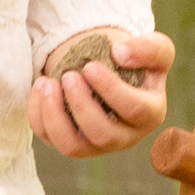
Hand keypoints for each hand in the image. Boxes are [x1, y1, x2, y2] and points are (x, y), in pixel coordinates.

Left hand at [31, 28, 175, 158]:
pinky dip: (39, 115)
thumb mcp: (156, 49)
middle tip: (68, 75)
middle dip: (81, 105)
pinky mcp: (72, 144)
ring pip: (73, 147)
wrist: (112, 71)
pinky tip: (40, 87)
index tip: (90, 66)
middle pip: (104, 135)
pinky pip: (51, 139)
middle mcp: (125, 137)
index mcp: (150, 114)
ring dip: (55, 116)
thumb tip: (119, 54)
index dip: (111, 89)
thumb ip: (150, 48)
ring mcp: (96, 146)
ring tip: (48, 83)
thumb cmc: (136, 63)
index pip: (134, 110)